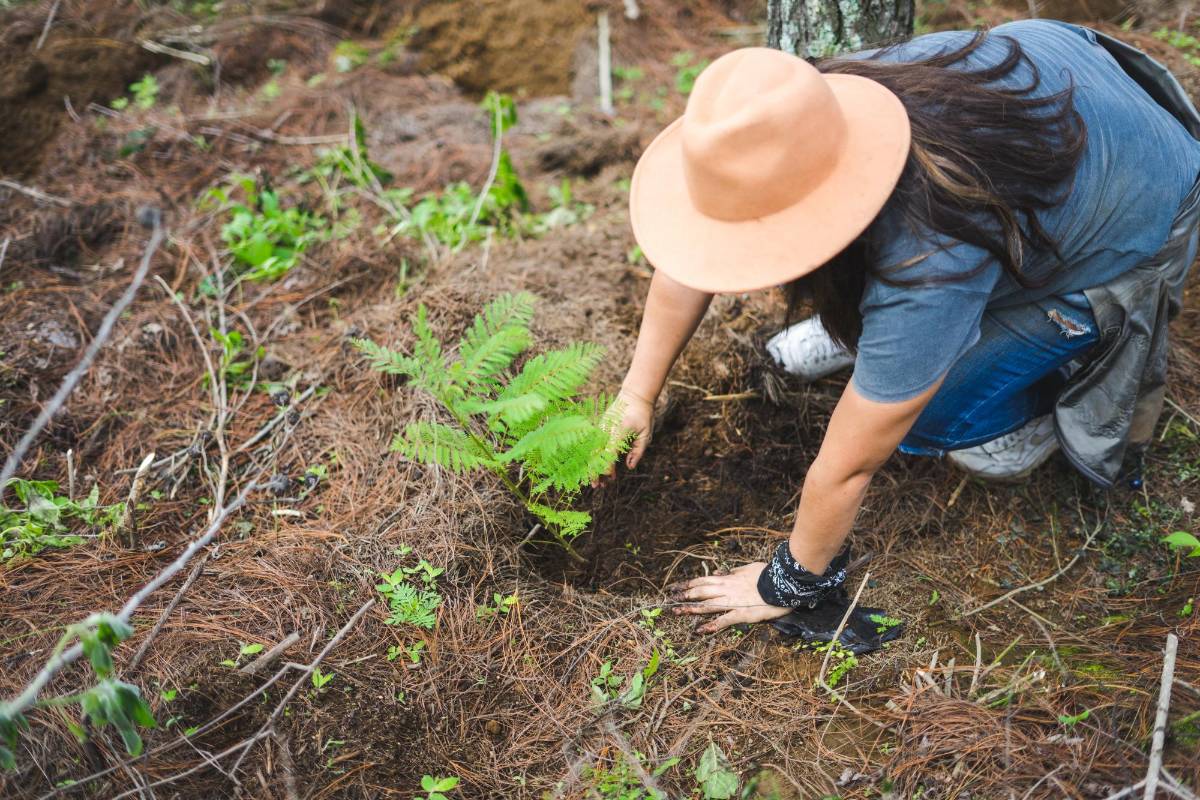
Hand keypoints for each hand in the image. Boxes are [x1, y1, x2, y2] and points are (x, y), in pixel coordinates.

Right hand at [597, 386, 654, 484]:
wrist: (634, 396)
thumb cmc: (643, 415)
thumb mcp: (646, 434)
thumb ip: (638, 451)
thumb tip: (629, 467)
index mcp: (619, 430)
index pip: (609, 452)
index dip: (608, 467)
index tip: (610, 478)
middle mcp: (606, 429)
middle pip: (596, 454)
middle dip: (595, 471)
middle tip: (597, 486)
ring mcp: (601, 428)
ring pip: (592, 451)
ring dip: (593, 467)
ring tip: (597, 482)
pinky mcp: (600, 428)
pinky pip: (594, 446)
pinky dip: (594, 459)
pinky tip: (597, 469)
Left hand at [667, 563, 790, 633]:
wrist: (782, 583)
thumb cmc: (767, 574)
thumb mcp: (748, 568)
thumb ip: (734, 572)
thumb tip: (723, 572)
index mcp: (727, 579)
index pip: (702, 581)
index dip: (688, 584)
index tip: (676, 587)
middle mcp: (726, 589)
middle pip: (700, 592)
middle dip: (684, 596)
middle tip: (670, 600)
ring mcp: (732, 602)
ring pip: (707, 605)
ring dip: (691, 609)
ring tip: (677, 612)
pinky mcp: (741, 614)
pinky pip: (723, 620)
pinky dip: (711, 625)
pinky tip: (700, 630)